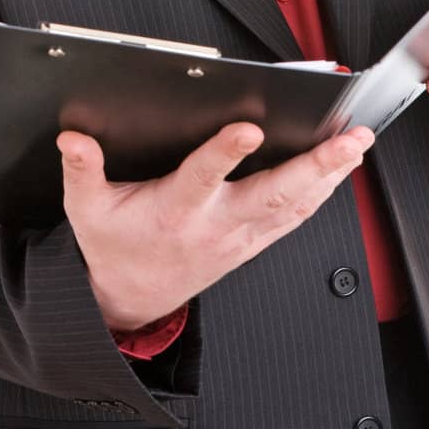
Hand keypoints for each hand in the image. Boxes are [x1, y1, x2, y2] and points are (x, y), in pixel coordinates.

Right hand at [58, 121, 373, 331]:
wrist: (129, 300)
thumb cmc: (113, 248)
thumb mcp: (86, 210)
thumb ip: (81, 171)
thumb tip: (72, 139)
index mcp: (176, 211)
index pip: (203, 177)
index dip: (224, 153)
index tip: (247, 128)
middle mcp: (216, 224)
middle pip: (273, 194)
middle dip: (314, 166)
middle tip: (345, 140)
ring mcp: (240, 237)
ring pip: (295, 206)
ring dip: (330, 176)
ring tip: (357, 146)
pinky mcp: (252, 242)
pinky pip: (295, 218)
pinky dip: (322, 194)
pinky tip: (341, 172)